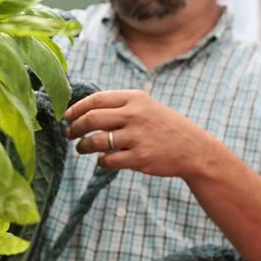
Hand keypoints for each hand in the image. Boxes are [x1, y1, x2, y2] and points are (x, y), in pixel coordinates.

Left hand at [65, 90, 211, 176]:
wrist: (193, 149)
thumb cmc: (166, 127)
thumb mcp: (147, 107)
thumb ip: (121, 106)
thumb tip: (86, 111)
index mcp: (135, 98)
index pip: (97, 100)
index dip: (77, 108)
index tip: (67, 116)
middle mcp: (135, 115)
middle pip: (92, 119)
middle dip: (75, 127)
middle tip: (70, 134)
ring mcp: (137, 137)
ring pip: (96, 142)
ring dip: (84, 146)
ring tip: (82, 148)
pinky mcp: (139, 158)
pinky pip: (108, 161)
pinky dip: (100, 162)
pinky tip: (102, 161)